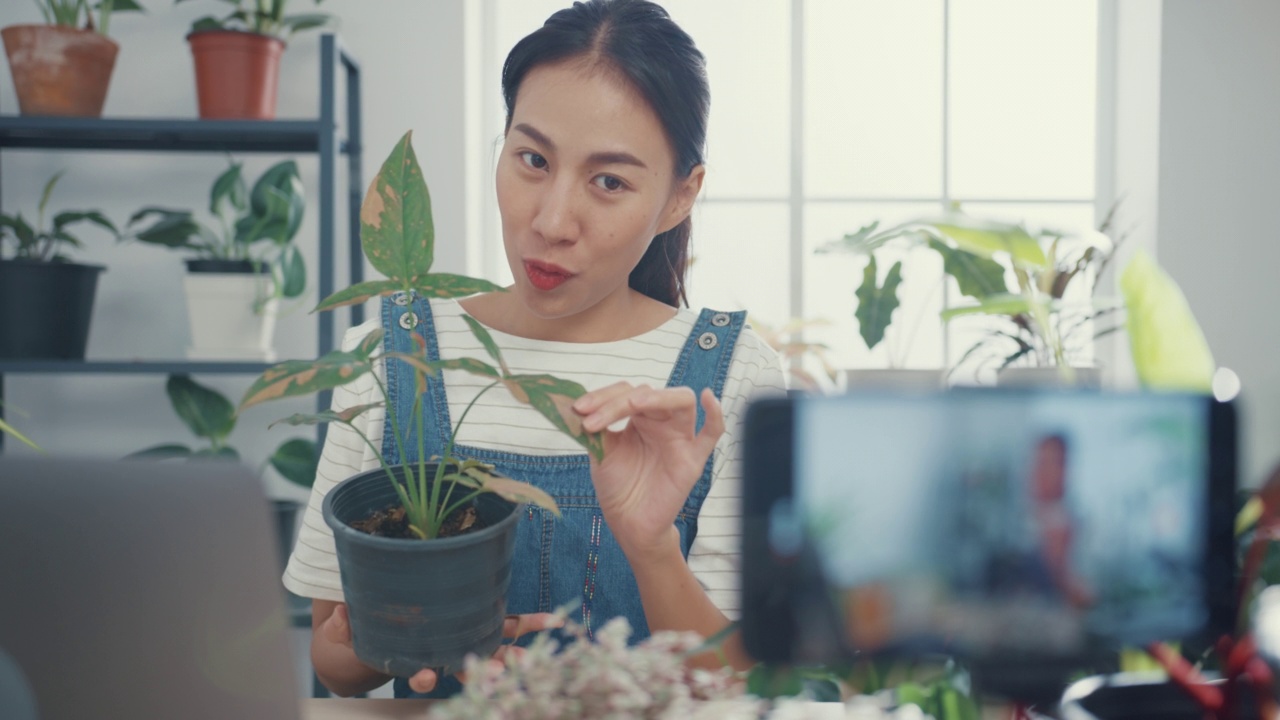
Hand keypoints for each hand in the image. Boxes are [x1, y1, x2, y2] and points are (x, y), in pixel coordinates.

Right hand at [320, 604, 561, 693]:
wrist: (388, 638)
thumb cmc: (366, 633)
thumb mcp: (349, 632)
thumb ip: (344, 625)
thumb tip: (341, 614)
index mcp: (413, 660)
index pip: (419, 672)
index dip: (421, 676)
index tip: (423, 678)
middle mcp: (443, 657)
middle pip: (463, 669)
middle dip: (479, 674)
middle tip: (493, 679)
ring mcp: (466, 644)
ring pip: (491, 653)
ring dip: (510, 656)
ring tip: (527, 659)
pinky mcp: (482, 626)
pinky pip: (508, 626)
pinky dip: (529, 624)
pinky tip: (552, 621)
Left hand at [574, 383, 724, 559]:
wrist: (628, 522)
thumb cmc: (618, 486)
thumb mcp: (601, 452)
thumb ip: (596, 427)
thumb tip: (578, 406)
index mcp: (639, 417)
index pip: (625, 392)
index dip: (601, 397)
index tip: (578, 410)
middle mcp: (661, 422)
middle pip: (648, 393)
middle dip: (618, 401)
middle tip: (594, 417)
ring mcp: (680, 438)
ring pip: (682, 401)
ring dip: (658, 396)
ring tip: (633, 403)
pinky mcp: (693, 459)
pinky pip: (712, 433)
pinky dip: (715, 414)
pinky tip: (708, 398)